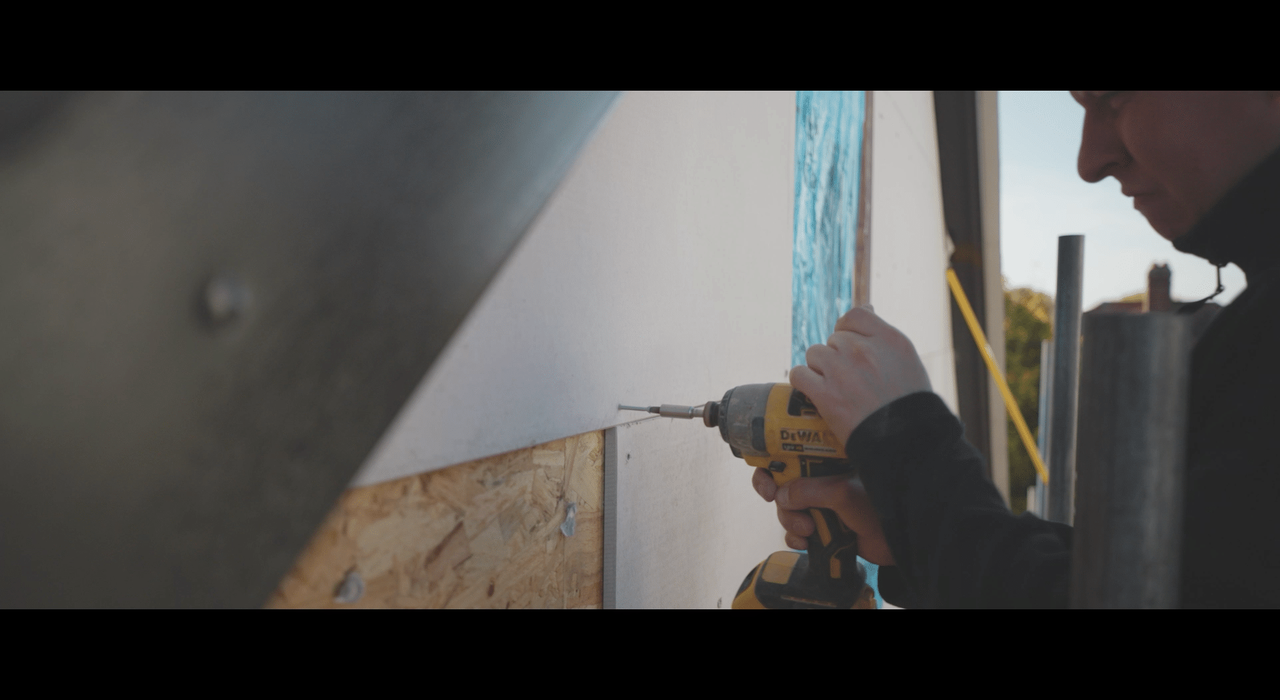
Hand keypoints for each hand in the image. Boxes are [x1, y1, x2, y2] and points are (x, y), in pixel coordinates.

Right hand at [752, 468, 895, 565]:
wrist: (896, 545)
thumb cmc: (876, 509)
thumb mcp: (840, 494)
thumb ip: (808, 490)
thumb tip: (780, 496)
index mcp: (828, 461)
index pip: (792, 452)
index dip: (773, 462)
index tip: (766, 478)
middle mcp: (821, 479)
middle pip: (783, 481)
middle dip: (776, 494)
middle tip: (771, 498)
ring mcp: (820, 503)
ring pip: (786, 508)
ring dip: (790, 520)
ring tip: (807, 530)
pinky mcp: (821, 526)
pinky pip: (795, 530)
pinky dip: (795, 537)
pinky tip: (805, 543)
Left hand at [789, 304, 931, 445]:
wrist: (906, 440)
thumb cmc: (909, 402)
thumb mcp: (908, 359)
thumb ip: (883, 334)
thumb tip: (865, 308)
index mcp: (889, 339)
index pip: (855, 315)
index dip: (848, 330)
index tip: (851, 346)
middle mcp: (863, 350)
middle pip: (834, 339)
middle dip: (839, 355)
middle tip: (851, 378)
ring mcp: (842, 371)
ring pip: (815, 354)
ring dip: (821, 368)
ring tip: (836, 387)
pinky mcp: (825, 394)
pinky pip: (799, 374)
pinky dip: (803, 381)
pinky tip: (814, 390)